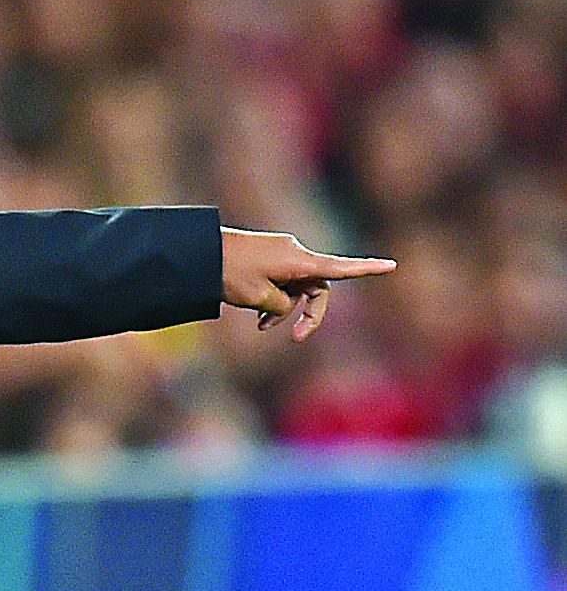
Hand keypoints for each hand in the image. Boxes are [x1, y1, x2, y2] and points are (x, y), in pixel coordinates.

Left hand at [220, 227, 395, 341]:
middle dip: (309, 313)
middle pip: (317, 287)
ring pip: (296, 288)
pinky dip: (274, 299)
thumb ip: (282, 305)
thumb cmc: (230, 273)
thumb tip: (284, 304)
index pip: (341, 268)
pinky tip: (257, 316)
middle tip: (298, 338)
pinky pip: (281, 281)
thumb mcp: (260, 298)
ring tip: (262, 326)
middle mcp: (295, 253)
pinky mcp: (268, 256)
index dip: (367, 269)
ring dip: (284, 310)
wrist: (198, 252)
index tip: (391, 266)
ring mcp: (281, 253)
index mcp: (299, 261)